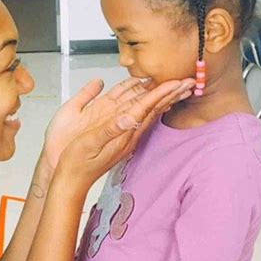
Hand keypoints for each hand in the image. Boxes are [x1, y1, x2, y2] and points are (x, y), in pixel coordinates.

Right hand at [42, 76, 194, 169]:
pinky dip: (150, 107)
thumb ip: (110, 129)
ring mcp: (126, 137)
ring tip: (178, 89)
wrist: (72, 180)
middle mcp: (128, 135)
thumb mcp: (90, 143)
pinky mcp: (120, 138)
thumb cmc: (77, 161)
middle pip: (155, 110)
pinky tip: (152, 104)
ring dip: (165, 99)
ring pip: (150, 113)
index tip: (177, 80)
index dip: (162, 92)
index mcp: (123, 133)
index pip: (147, 108)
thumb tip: (128, 117)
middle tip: (189, 81)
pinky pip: (140, 118)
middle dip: (172, 94)